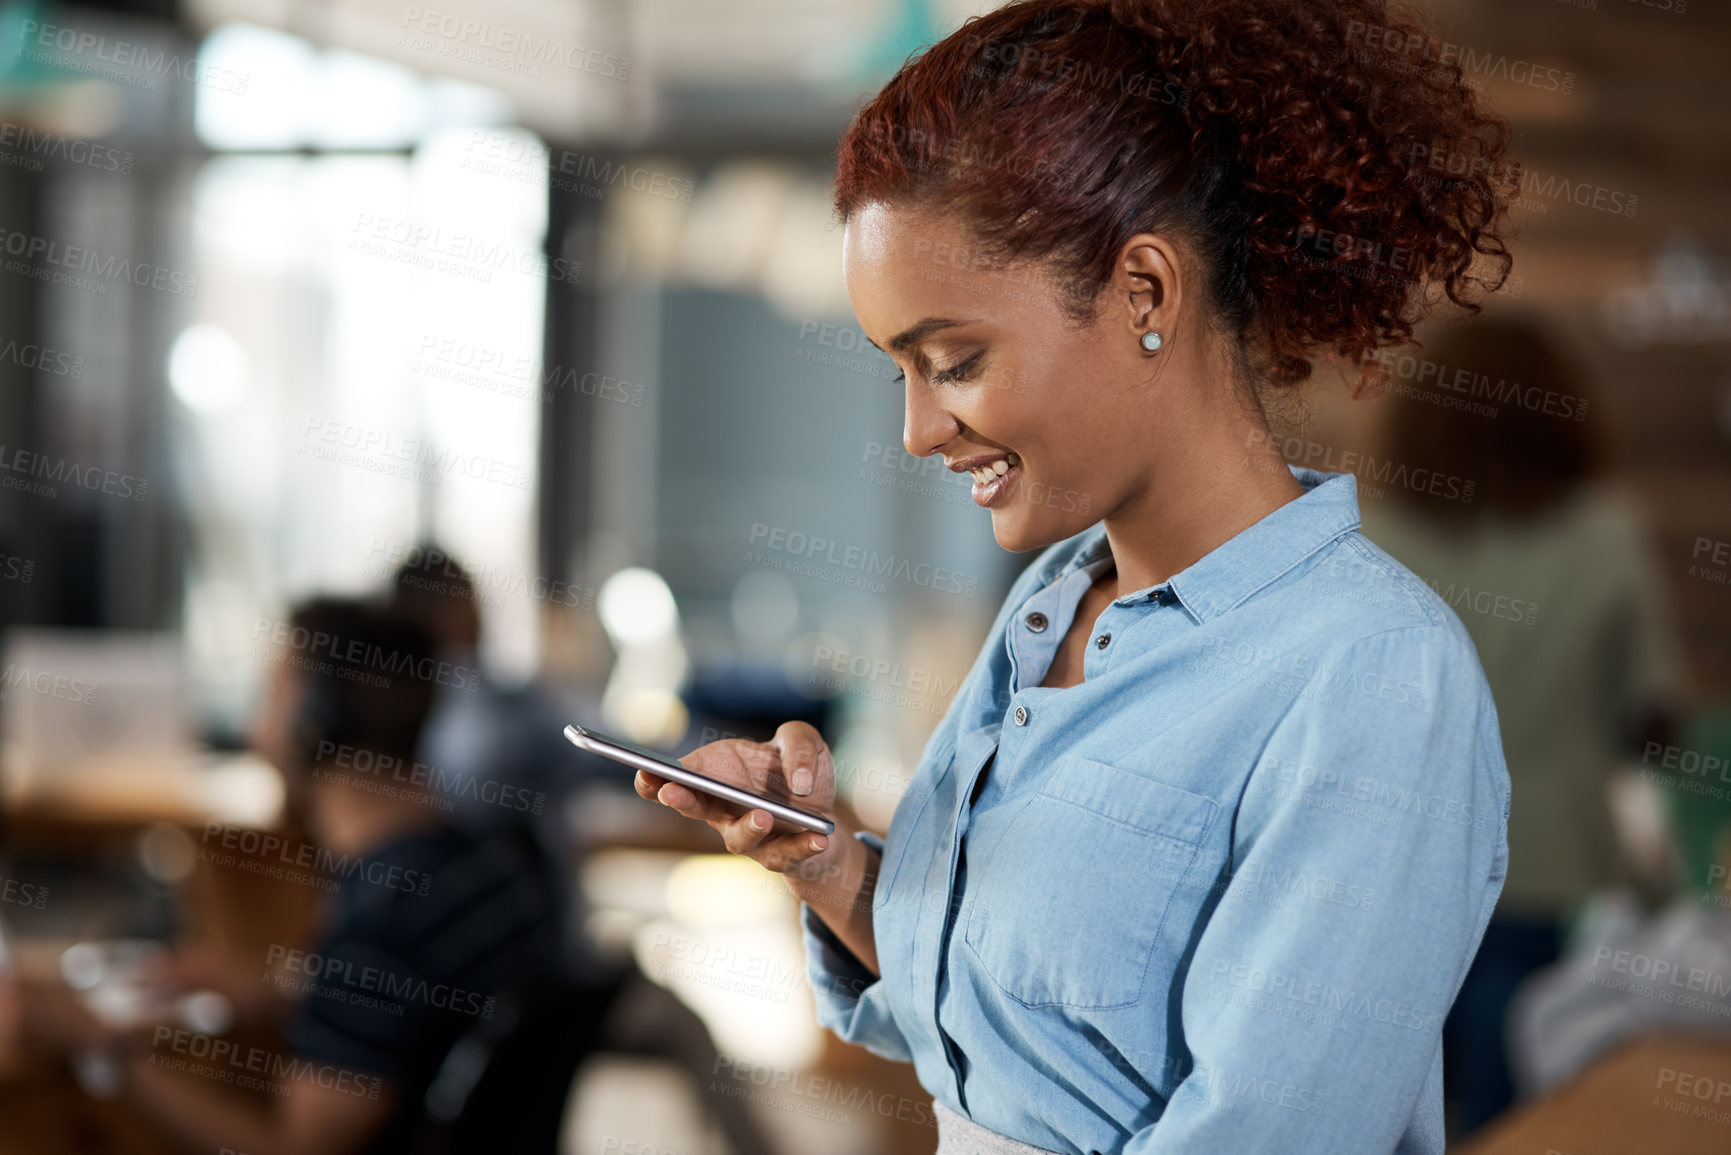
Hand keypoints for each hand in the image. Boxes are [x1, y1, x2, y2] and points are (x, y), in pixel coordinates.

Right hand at [635, 720, 837, 872]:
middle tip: (670, 791)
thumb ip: (798, 742)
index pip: (679, 777)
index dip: (656, 778)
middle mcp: (724, 809)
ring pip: (739, 838)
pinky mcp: (779, 856)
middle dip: (679, 799)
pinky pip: (788, 855)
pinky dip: (803, 847)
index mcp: (719, 774)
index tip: (643, 770)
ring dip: (748, 828)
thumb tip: (797, 782)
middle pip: (693, 807)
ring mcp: (748, 836)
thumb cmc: (801, 774)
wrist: (827, 817)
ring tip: (764, 816)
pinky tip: (819, 837)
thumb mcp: (804, 740)